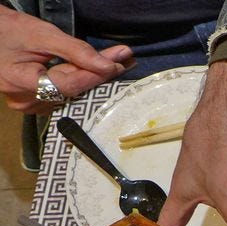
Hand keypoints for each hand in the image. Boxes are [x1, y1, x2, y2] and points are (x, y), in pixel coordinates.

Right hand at [0, 6, 132, 113]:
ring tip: (118, 63)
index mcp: (20, 83)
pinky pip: (66, 94)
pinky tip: (99, 71)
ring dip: (95, 78)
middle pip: (73, 92)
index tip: (117, 63)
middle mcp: (26, 101)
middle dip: (100, 74)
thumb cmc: (10, 30)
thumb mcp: (42, 34)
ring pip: (73, 94)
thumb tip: (107, 65)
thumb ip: (75, 50)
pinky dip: (83, 81)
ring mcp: (31, 105)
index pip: (67, 85)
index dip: (94, 75)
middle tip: (125, 60)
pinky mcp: (38, 103)